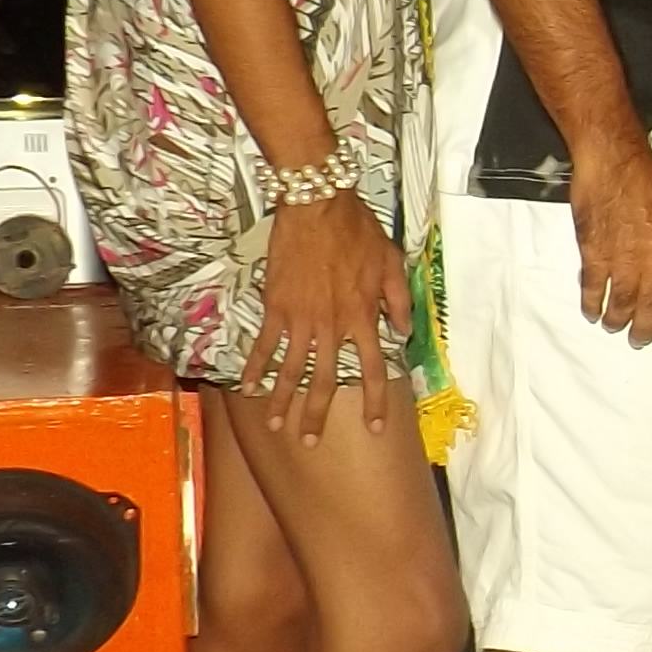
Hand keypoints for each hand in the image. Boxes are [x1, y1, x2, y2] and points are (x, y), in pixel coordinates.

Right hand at [243, 188, 407, 442]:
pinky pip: (265, 344)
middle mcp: (333, 326)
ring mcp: (302, 319)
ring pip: (292, 370)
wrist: (318, 207)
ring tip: (276, 425)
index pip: (374, 370)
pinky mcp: (276, 307)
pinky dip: (255, 367)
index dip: (375, 402)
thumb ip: (400, 301)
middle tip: (309, 443)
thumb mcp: (393, 263)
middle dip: (317, 415)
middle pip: (325, 381)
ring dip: (283, 401)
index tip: (375, 428)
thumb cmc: (359, 231)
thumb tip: (403, 332)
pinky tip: (248, 387)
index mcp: (364, 318)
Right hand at [573, 138, 651, 346]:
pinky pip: (594, 286)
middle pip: (649, 306)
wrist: (615, 162)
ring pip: (621, 301)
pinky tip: (592, 310)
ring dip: (617, 319)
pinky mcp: (594, 251)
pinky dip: (592, 302)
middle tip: (638, 338)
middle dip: (643, 328)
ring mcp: (622, 257)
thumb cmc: (648, 183)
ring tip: (615, 326)